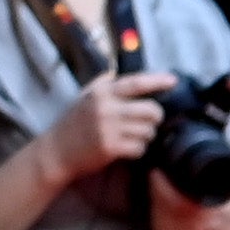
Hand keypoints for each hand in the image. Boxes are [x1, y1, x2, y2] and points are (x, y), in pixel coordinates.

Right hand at [37, 72, 174, 191]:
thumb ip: (109, 86)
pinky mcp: (110, 147)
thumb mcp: (87, 97)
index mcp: (101, 92)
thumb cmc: (76, 122)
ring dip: (145, 136)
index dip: (157, 81)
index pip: (136, 83)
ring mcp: (108, 128)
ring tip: (131, 136)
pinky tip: (126, 148)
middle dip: (155, 117)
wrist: (56, 150)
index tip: (173, 81)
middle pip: (151, 110)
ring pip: (149, 131)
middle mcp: (105, 107)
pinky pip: (140, 147)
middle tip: (148, 122)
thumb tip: (140, 79)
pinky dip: (138, 150)